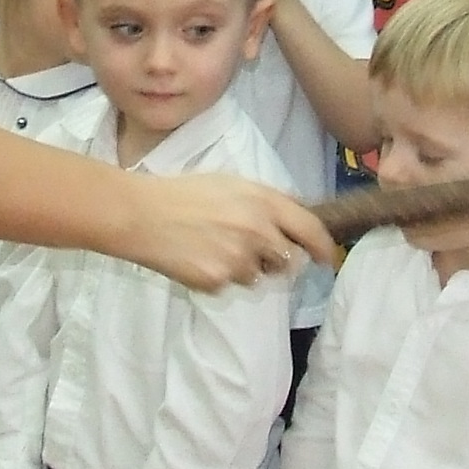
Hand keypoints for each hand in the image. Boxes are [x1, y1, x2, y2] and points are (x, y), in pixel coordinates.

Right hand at [118, 173, 333, 293]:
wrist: (141, 215)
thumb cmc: (184, 193)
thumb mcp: (231, 183)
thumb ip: (267, 201)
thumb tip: (297, 217)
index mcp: (263, 202)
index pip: (310, 229)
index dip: (324, 247)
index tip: (327, 258)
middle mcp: (257, 231)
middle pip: (288, 260)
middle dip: (276, 259)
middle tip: (250, 248)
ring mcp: (238, 259)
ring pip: (258, 277)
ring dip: (246, 269)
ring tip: (214, 248)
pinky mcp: (218, 281)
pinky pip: (231, 286)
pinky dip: (220, 277)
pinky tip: (199, 258)